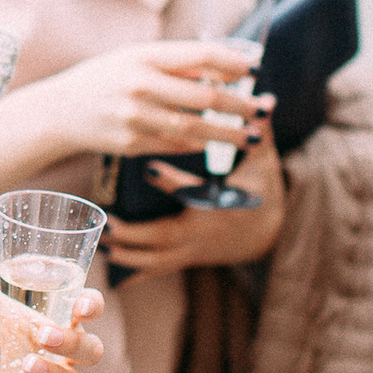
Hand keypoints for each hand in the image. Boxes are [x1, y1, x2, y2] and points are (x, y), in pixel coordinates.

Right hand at [24, 41, 273, 160]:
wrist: (58, 112)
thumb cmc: (103, 79)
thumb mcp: (133, 58)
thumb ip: (175, 64)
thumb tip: (227, 70)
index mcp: (143, 56)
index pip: (200, 55)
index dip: (233, 62)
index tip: (255, 69)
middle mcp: (140, 85)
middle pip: (205, 95)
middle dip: (240, 104)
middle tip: (262, 109)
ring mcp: (135, 117)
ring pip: (195, 128)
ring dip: (228, 134)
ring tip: (251, 136)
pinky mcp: (131, 144)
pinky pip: (175, 146)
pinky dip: (197, 146)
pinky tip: (211, 144)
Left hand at [104, 126, 286, 276]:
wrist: (272, 232)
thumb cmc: (261, 191)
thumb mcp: (262, 162)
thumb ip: (259, 133)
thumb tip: (265, 101)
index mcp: (217, 206)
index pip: (193, 193)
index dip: (172, 181)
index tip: (149, 168)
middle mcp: (201, 233)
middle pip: (165, 238)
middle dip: (134, 234)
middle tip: (106, 223)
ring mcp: (192, 250)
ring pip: (157, 261)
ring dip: (127, 255)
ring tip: (100, 242)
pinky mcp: (186, 257)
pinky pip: (157, 269)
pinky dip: (135, 271)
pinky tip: (110, 266)